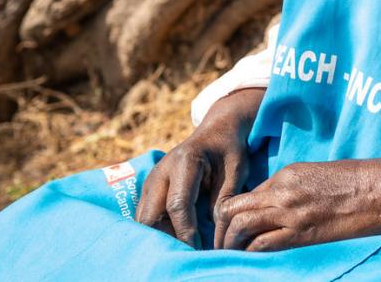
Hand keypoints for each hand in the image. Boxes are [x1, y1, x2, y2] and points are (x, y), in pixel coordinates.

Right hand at [135, 87, 265, 247]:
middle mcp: (161, 171)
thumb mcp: (237, 170)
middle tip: (189, 250)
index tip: (198, 249)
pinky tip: (177, 235)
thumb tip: (215, 233)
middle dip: (168, 237)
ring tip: (184, 244)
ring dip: (161, 235)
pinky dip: (158, 229)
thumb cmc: (229, 150)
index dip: (186, 231)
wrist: (216, 130)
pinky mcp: (149, 189)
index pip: (177, 205)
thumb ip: (224, 199)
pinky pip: (146, 215)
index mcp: (184, 162)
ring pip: (144, 219)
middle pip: (150, 215)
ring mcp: (151, 180)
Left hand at [213, 156, 380, 251]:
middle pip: (234, 207)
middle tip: (219, 243)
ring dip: (228, 242)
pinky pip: (263, 243)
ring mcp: (290, 211)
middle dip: (220, 226)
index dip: (236, 212)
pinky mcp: (301, 232)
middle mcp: (282, 190)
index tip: (232, 226)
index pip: (248, 194)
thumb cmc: (360, 180)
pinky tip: (248, 258)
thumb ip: (296, 187)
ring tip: (227, 254)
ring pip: (241, 225)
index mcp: (288, 173)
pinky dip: (250, 251)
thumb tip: (281, 205)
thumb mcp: (320, 174)